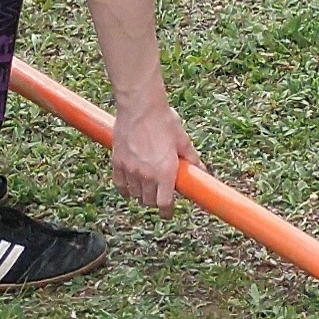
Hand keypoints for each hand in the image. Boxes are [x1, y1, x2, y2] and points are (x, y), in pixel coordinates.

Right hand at [111, 95, 197, 214]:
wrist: (140, 106)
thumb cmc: (163, 120)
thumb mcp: (182, 140)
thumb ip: (191, 158)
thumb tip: (201, 170)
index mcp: (165, 172)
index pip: (164, 204)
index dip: (167, 211)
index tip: (168, 212)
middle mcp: (146, 175)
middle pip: (148, 202)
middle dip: (155, 200)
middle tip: (160, 192)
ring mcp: (130, 170)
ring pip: (134, 194)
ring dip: (141, 194)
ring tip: (147, 185)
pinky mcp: (117, 163)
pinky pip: (120, 184)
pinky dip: (126, 187)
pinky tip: (131, 184)